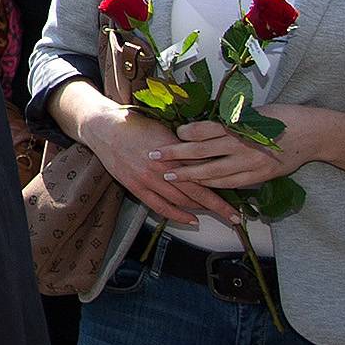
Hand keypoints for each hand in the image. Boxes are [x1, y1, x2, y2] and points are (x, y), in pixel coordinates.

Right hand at [77, 100, 237, 229]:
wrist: (104, 129)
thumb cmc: (136, 125)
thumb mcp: (165, 129)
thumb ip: (185, 144)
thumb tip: (207, 153)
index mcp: (173, 150)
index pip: (204, 172)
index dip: (223, 184)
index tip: (240, 191)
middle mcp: (163, 167)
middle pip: (196, 192)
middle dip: (218, 206)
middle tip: (235, 216)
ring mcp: (148, 180)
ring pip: (181, 201)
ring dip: (201, 210)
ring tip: (217, 216)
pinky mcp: (136, 187)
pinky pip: (160, 207)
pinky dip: (177, 216)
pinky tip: (191, 220)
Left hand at [156, 106, 331, 192]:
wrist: (312, 134)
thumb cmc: (281, 117)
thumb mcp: (253, 112)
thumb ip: (229, 121)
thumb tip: (200, 126)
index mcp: (239, 125)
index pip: (205, 130)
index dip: (186, 133)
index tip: (173, 133)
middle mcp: (242, 145)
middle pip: (202, 152)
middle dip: (176, 155)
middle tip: (154, 156)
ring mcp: (250, 163)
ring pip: (213, 172)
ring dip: (189, 175)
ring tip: (170, 176)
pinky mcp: (259, 176)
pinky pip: (231, 183)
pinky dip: (213, 185)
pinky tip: (199, 185)